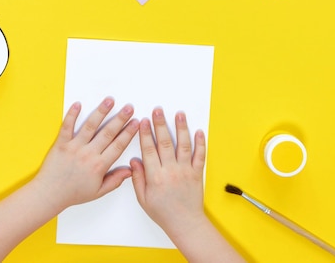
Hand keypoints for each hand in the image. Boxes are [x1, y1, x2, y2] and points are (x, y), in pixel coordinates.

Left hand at [32, 97, 139, 212]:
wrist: (49, 194)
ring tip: (110, 100)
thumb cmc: (73, 193)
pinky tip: (78, 104)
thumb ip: (115, 180)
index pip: (118, 146)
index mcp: (99, 166)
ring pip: (90, 126)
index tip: (137, 123)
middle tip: (129, 108)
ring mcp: (74, 148)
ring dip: (101, 112)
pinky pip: (67, 127)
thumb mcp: (98, 192)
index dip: (129, 133)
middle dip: (120, 118)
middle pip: (108, 133)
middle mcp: (88, 155)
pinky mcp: (61, 144)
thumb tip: (130, 171)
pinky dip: (72, 115)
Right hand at [130, 108, 206, 238]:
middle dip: (160, 124)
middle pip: (164, 142)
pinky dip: (200, 143)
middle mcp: (170, 171)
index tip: (142, 121)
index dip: (144, 134)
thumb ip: (138, 179)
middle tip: (157, 110)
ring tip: (179, 114)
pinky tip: (199, 131)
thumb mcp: (143, 199)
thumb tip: (134, 161)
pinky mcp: (197, 173)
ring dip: (181, 128)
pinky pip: (199, 155)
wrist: (185, 223)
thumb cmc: (163, 212)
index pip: (148, 150)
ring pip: (183, 144)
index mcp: (155, 177)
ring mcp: (185, 170)